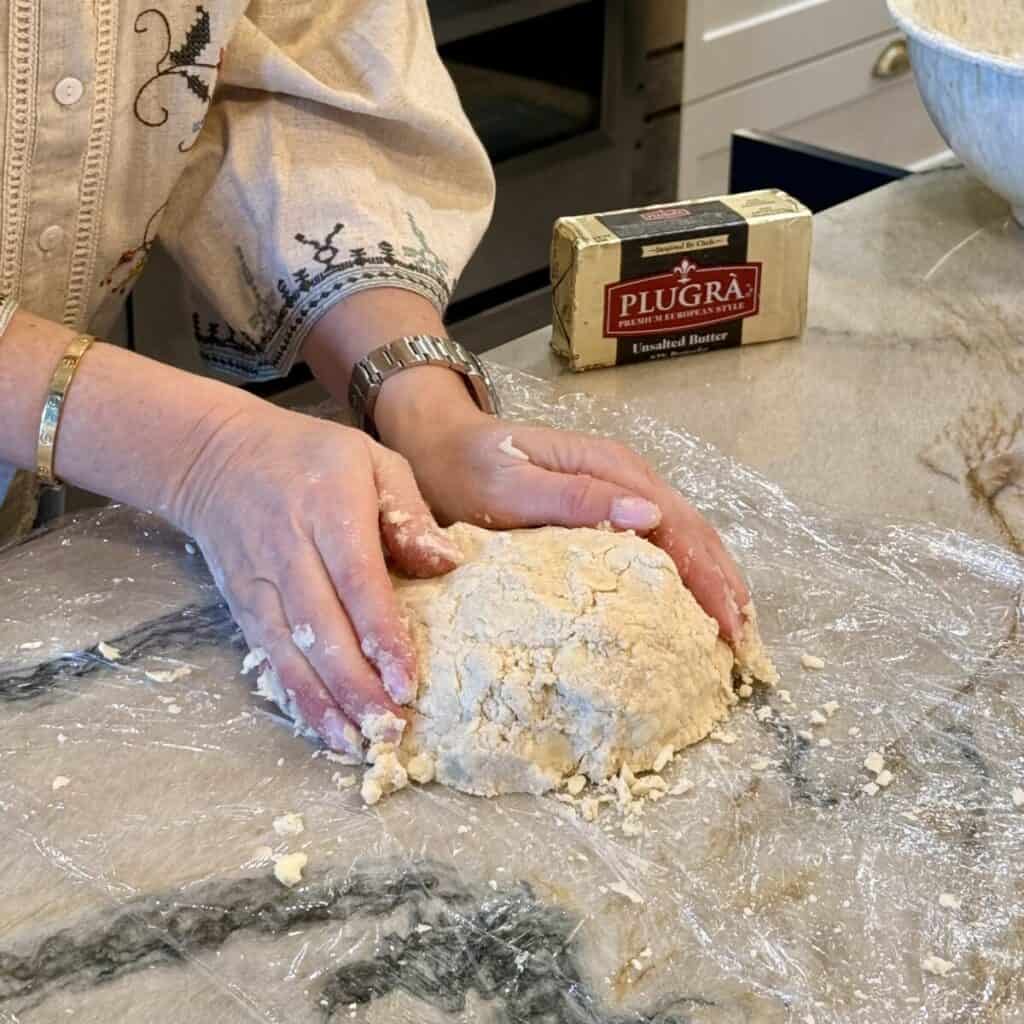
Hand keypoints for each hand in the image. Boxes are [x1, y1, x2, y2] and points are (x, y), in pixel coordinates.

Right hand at [170, 399, 461, 754]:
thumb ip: (409, 513)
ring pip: (289, 652)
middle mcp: (289, 549)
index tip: (407, 681)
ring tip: (358, 744)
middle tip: (391, 729)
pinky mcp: (240, 602)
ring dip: (324, 703)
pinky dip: (293, 695)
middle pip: (322, 628)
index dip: (381, 635)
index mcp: (329, 508)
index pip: (358, 581)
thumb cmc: (310, 456)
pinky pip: (266, 655)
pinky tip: (320, 727)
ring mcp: (258, 580)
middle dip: (356, 685)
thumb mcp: (372, 459)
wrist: (215, 456)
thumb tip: (448, 565)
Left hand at [382, 395, 749, 643]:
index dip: (708, 577)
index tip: (728, 626)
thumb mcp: (510, 486)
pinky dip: (683, 569)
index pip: (677, 526)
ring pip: (682, 533)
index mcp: (610, 468)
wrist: (437, 441)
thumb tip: (649, 518)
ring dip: (711, 576)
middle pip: (692, 529)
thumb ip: (574, 499)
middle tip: (744, 641)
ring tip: (733, 625)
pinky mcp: (604, 501)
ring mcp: (617, 486)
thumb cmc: (466, 468)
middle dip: (723, 582)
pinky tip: (690, 597)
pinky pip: (658, 536)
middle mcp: (625, 474)